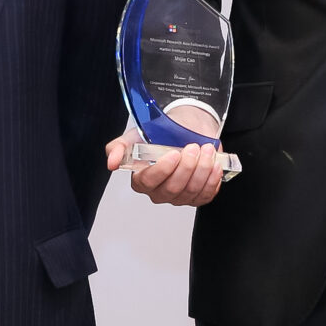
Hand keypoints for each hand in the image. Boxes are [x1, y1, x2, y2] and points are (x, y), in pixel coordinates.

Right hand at [104, 106, 226, 206]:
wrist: (185, 128)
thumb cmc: (160, 135)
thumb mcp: (135, 136)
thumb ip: (119, 148)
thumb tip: (112, 162)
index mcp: (142, 180)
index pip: (149, 182)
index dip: (162, 170)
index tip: (173, 153)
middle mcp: (159, 192)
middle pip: (173, 188)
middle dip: (186, 167)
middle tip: (192, 148)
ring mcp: (180, 197)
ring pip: (192, 191)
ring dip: (202, 169)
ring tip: (206, 150)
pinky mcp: (198, 196)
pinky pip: (206, 195)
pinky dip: (212, 179)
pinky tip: (214, 164)